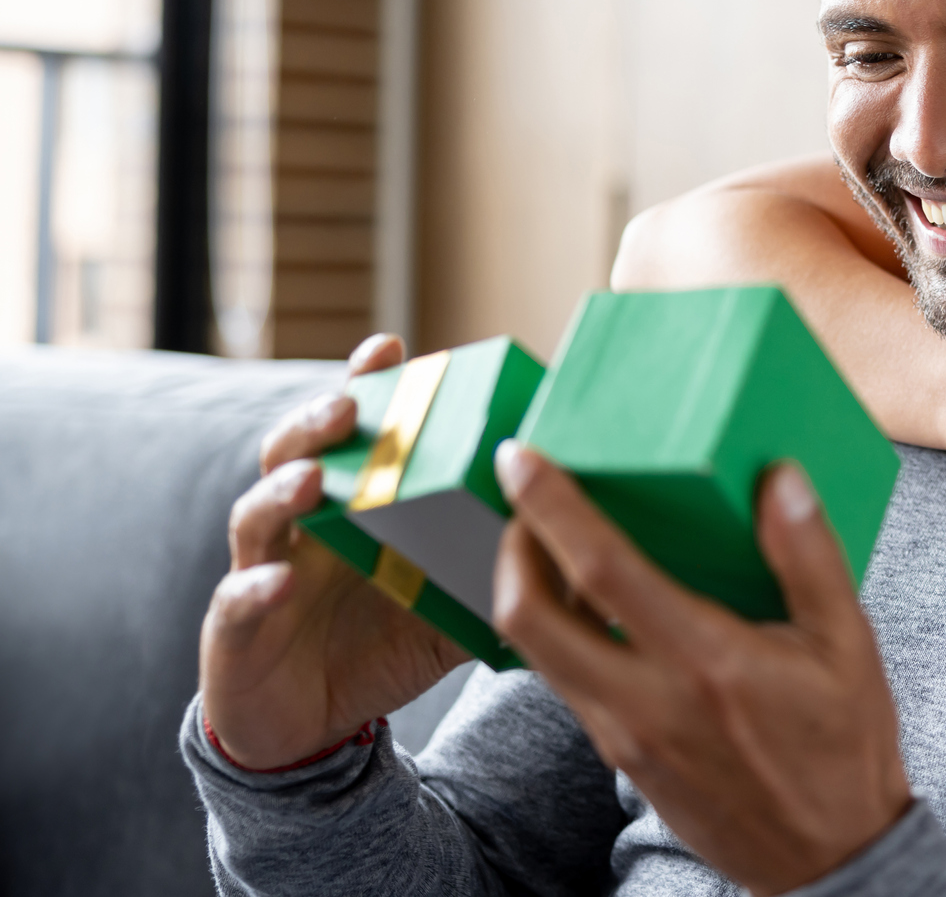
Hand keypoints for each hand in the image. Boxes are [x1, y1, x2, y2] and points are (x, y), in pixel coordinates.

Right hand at [198, 334, 468, 769]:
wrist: (307, 729)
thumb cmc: (377, 648)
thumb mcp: (448, 609)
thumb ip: (498, 576)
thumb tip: (579, 557)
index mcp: (352, 509)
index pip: (352, 434)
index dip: (365, 386)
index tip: (390, 345)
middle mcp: (300, 528)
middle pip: (292, 454)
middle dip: (316, 421)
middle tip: (351, 403)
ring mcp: (261, 571)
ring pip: (255, 515)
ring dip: (281, 491)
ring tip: (312, 478)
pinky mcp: (236, 630)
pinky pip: (238, 602)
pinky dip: (256, 589)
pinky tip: (279, 581)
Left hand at [493, 444, 911, 896]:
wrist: (828, 859)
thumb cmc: (844, 748)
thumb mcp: (849, 644)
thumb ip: (810, 557)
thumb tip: (780, 479)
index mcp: (706, 660)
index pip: (603, 569)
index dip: (551, 506)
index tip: (521, 457)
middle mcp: (648, 699)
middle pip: (528, 616)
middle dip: (512, 546)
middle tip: (527, 500)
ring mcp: (625, 734)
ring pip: (537, 651)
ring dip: (529, 588)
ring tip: (555, 542)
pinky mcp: (620, 755)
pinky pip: (566, 681)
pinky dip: (559, 631)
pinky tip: (594, 606)